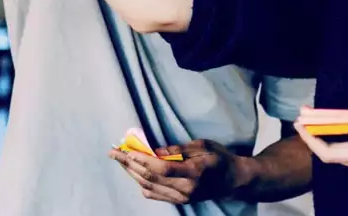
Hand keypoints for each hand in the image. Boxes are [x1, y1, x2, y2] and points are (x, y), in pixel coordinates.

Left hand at [108, 139, 249, 203]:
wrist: (234, 181)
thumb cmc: (220, 158)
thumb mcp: (204, 145)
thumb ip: (180, 149)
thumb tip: (157, 150)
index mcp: (194, 172)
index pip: (161, 168)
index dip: (141, 159)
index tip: (126, 148)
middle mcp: (186, 189)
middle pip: (150, 178)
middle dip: (129, 164)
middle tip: (114, 152)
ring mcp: (182, 198)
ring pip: (149, 187)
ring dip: (131, 173)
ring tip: (119, 160)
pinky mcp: (180, 201)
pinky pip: (154, 194)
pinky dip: (140, 183)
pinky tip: (134, 172)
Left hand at [294, 96, 347, 173]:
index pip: (332, 154)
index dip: (311, 141)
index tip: (300, 125)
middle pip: (335, 154)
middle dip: (315, 136)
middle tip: (304, 115)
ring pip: (344, 153)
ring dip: (328, 136)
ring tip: (317, 117)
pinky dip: (343, 138)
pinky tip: (341, 123)